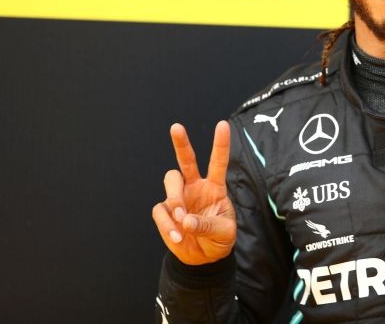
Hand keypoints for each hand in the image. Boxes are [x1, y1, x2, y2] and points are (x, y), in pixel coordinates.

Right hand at [152, 121, 235, 264]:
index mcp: (214, 187)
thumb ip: (208, 226)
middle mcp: (195, 187)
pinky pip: (160, 211)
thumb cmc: (219, 240)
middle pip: (186, 160)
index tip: (223, 124)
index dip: (221, 144)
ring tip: (181, 219)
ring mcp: (179, 198)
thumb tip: (185, 220)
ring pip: (170, 181)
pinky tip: (177, 237)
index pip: (218, 162)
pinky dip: (167, 225)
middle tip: (176, 127)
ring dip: (175, 198)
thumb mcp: (224, 233)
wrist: (203, 259)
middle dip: (181, 143)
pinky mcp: (165, 212)